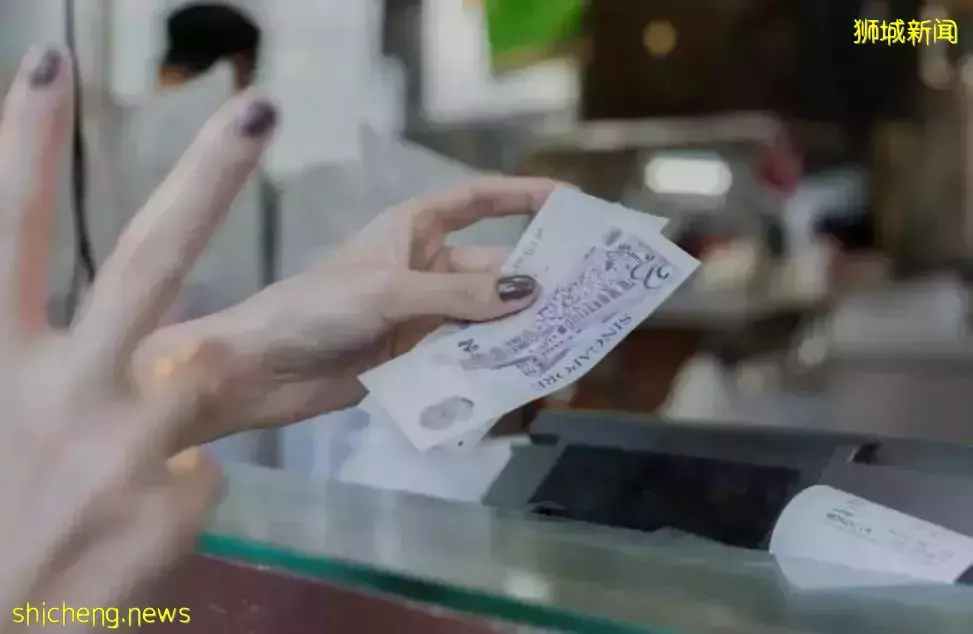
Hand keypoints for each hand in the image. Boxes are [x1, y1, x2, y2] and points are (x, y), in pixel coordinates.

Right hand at [0, 46, 273, 625]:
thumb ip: (20, 364)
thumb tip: (107, 326)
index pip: (8, 236)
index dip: (24, 146)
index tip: (52, 65)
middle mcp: (65, 394)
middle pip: (151, 263)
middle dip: (208, 179)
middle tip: (259, 108)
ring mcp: (132, 448)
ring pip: (207, 372)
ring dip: (181, 393)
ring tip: (112, 458)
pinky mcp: (179, 502)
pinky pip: (203, 469)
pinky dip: (172, 489)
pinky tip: (125, 533)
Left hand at [142, 178, 555, 441]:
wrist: (260, 372)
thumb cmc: (314, 309)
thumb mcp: (388, 292)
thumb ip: (459, 295)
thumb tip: (530, 291)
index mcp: (414, 231)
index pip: (479, 201)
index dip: (525, 196)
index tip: (573, 204)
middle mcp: (425, 269)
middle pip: (496, 269)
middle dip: (538, 282)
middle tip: (591, 299)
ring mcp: (423, 316)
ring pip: (487, 319)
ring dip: (522, 332)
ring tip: (569, 349)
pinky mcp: (417, 359)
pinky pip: (467, 358)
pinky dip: (495, 368)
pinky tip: (526, 383)